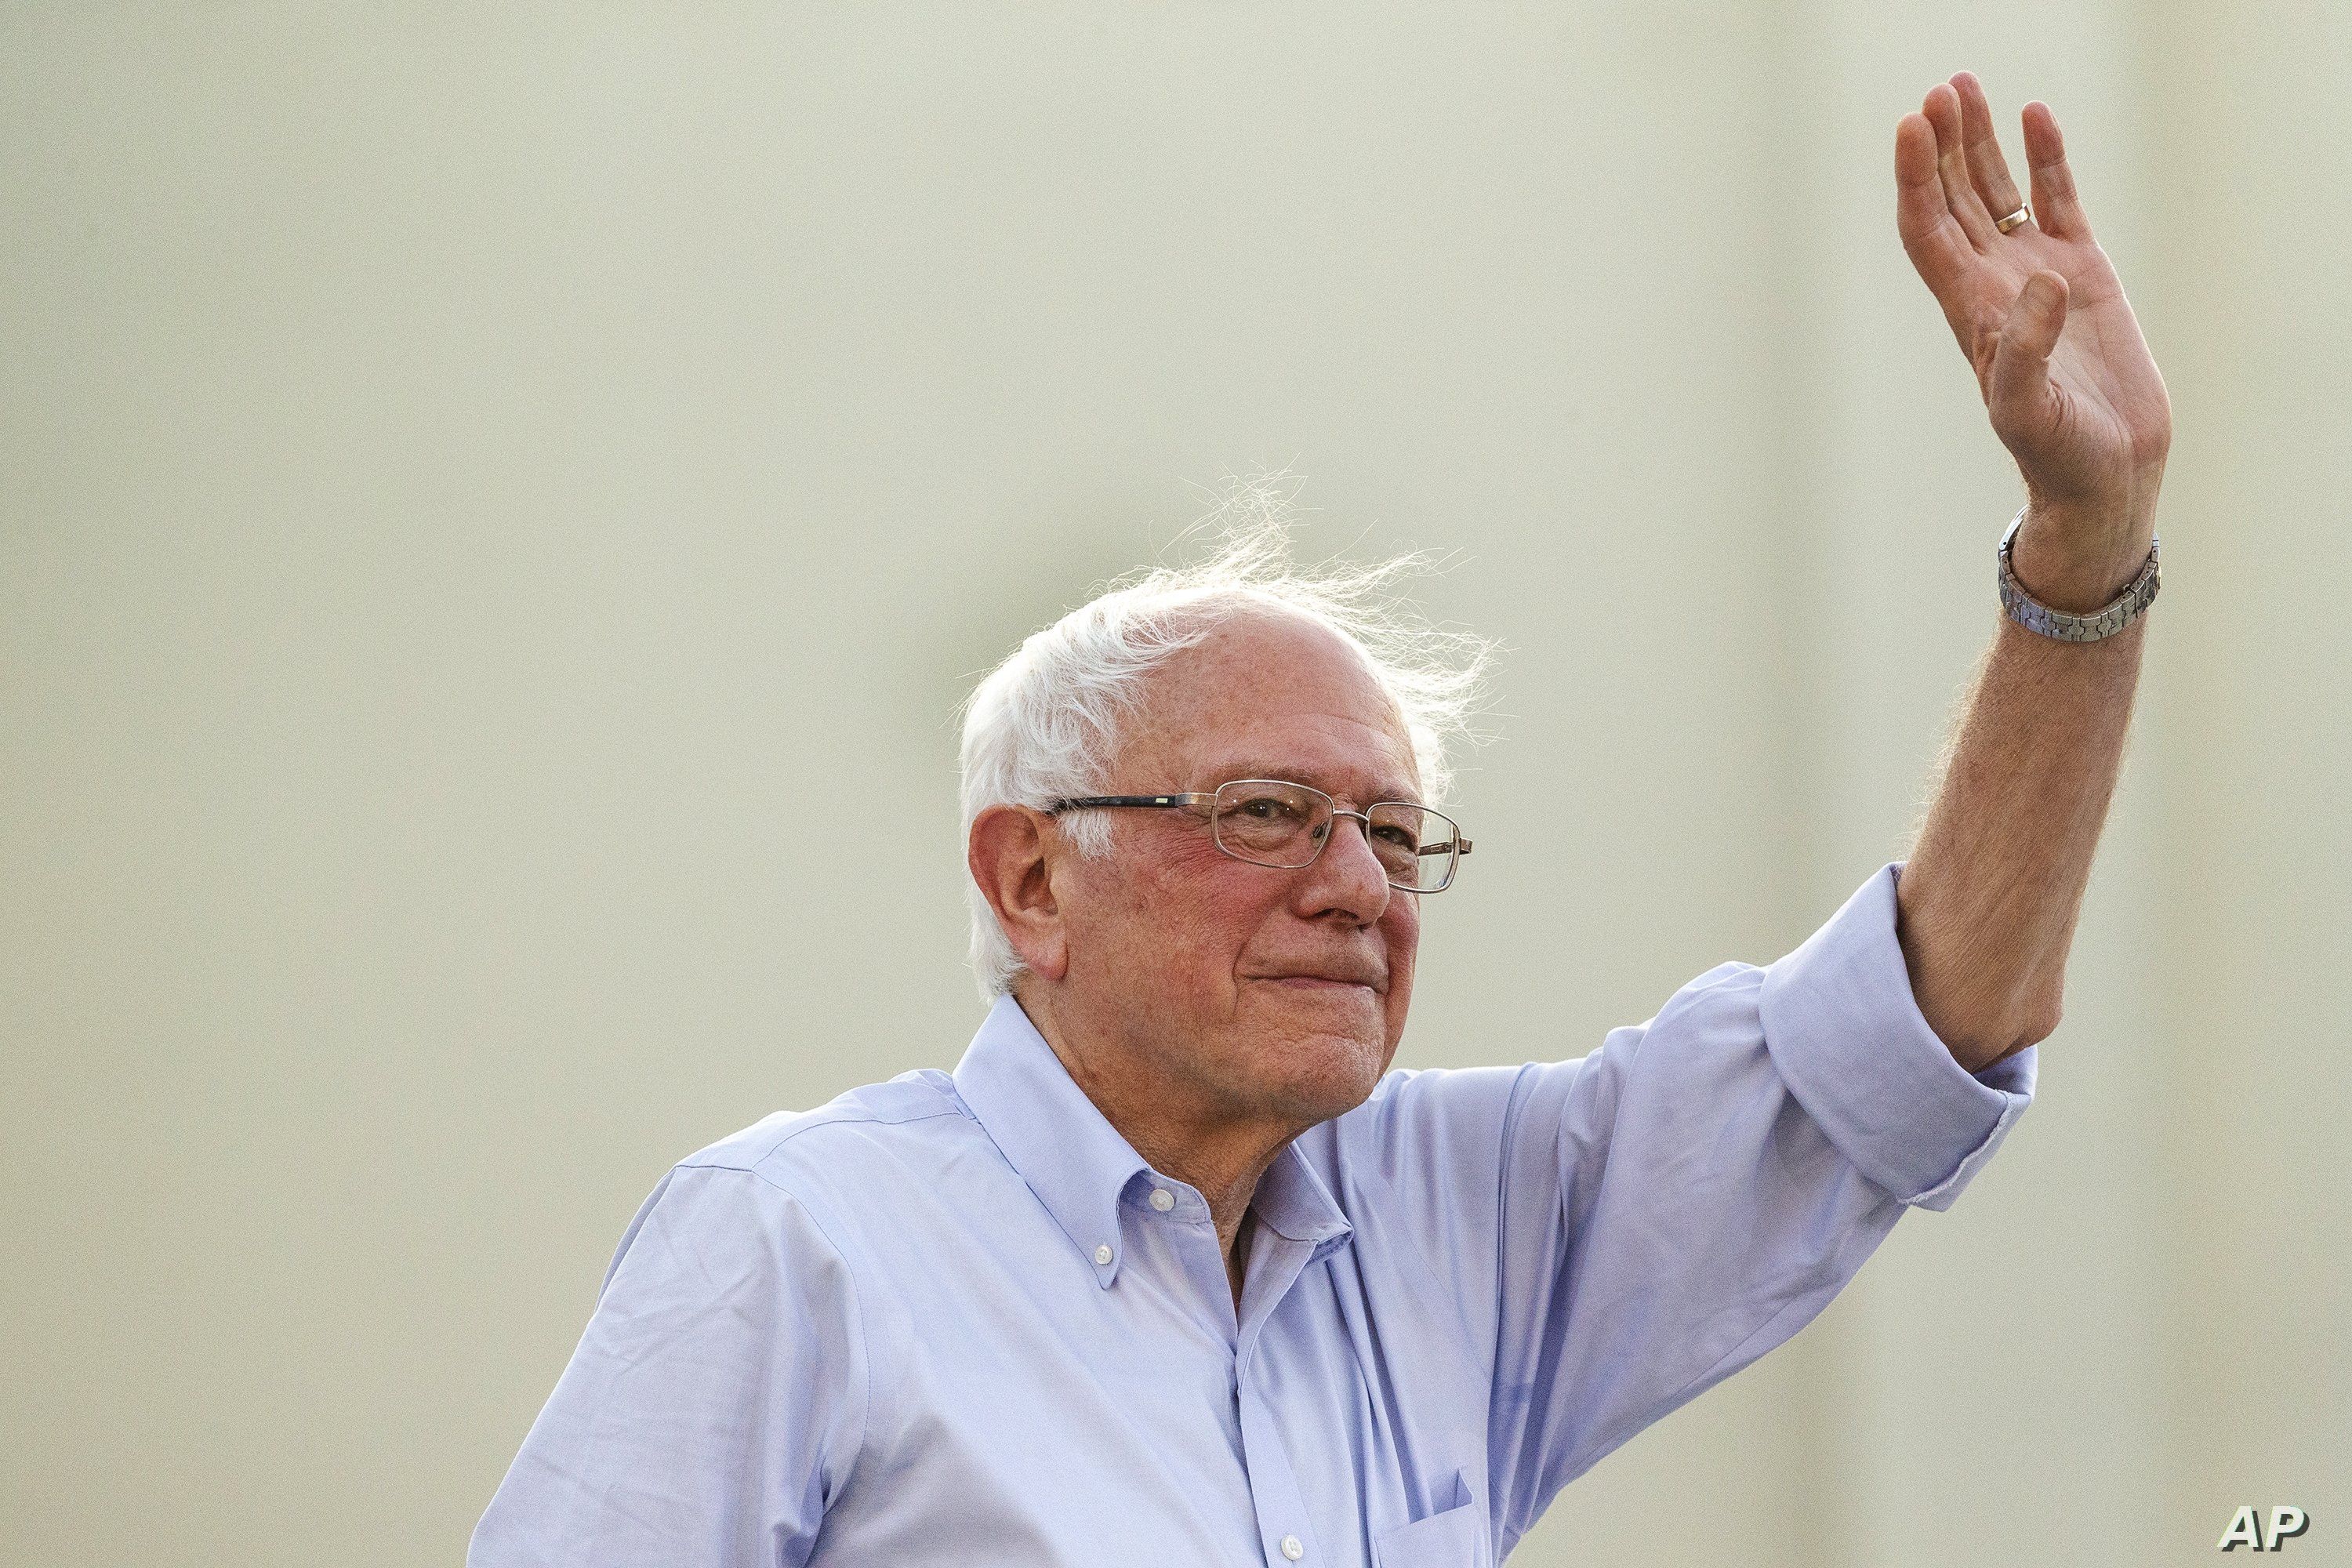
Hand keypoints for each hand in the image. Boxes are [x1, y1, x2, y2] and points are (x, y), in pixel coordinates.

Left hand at [1896, 73, 2171, 609]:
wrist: (2105, 473)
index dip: (1913, 180)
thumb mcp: (2029, 411)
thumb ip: (2027, 352)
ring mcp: (2037, 274)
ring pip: (1997, 191)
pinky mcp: (2084, 273)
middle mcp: (1993, 284)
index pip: (1927, 230)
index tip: (1910, 125)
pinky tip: (2037, 117)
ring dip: (1980, 144)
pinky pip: (2057, 201)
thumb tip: (2043, 282)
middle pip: (1952, 199)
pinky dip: (2046, 160)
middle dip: (1941, 146)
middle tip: (1939, 91)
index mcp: (1969, 311)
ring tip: (1967, 87)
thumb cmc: (2056, 455)